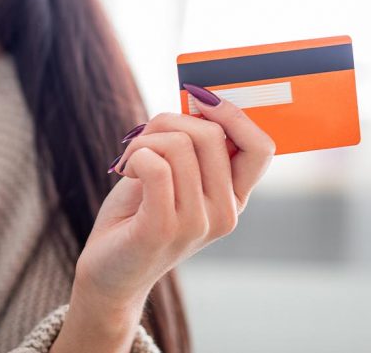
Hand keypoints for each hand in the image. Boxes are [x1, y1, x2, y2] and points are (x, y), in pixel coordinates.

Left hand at [75, 84, 275, 308]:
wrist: (109, 271)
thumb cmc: (138, 215)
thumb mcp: (173, 175)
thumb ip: (190, 145)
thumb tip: (198, 99)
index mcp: (233, 198)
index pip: (261, 148)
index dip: (233, 114)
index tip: (199, 99)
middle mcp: (224, 213)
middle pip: (211, 135)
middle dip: (169, 122)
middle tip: (143, 139)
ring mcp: (197, 224)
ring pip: (179, 145)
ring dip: (144, 141)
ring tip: (130, 160)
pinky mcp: (163, 228)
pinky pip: (155, 165)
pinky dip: (134, 156)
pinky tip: (125, 171)